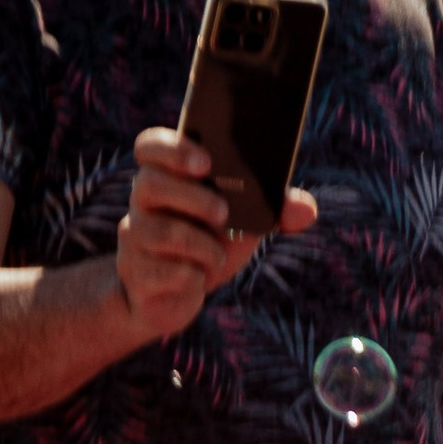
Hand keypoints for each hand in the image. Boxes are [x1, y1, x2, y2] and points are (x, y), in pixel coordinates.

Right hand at [115, 128, 317, 343]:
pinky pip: (163, 271)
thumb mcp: (241, 225)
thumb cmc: (207, 246)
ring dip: (200, 246)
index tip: (206, 163)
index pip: (150, 147)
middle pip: (149, 183)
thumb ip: (272, 210)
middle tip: (223, 213)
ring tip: (215, 256)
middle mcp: (143, 202)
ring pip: (161, 231)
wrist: (173, 296)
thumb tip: (307, 208)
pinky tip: (197, 278)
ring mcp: (135, 236)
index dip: (173, 150)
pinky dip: (190, 277)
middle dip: (192, 198)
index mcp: (167, 177)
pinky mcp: (137, 273)